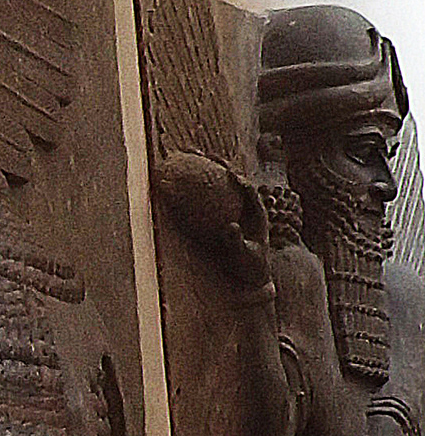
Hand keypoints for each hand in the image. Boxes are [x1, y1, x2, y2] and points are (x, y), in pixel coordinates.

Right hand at [153, 152, 271, 292]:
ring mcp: (231, 213)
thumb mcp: (245, 255)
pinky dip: (195, 194)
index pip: (249, 190)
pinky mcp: (219, 220)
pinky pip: (207, 204)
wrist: (250, 279)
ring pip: (218, 190)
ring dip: (206, 175)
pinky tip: (179, 188)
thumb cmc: (250, 267)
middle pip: (231, 183)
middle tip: (205, 156)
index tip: (229, 172)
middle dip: (219, 167)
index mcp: (257, 214)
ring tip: (191, 161)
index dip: (239, 179)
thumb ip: (237, 241)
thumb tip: (229, 226)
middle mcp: (244, 209)